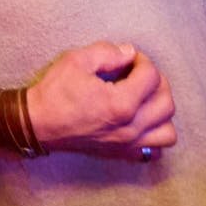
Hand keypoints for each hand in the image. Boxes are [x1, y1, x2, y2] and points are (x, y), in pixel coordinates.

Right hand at [25, 42, 175, 158]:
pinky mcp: (122, 153)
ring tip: (144, 99)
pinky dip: (154, 136)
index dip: (142, 60)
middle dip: (157, 82)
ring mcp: (128, 143)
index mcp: (121, 103)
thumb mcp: (76, 60)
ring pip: (167, 130)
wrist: (38, 123)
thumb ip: (107, 52)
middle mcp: (130, 126)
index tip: (129, 58)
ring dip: (161, 112)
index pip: (151, 76)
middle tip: (139, 74)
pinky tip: (141, 122)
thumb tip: (130, 52)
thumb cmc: (55, 92)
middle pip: (166, 102)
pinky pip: (155, 151)